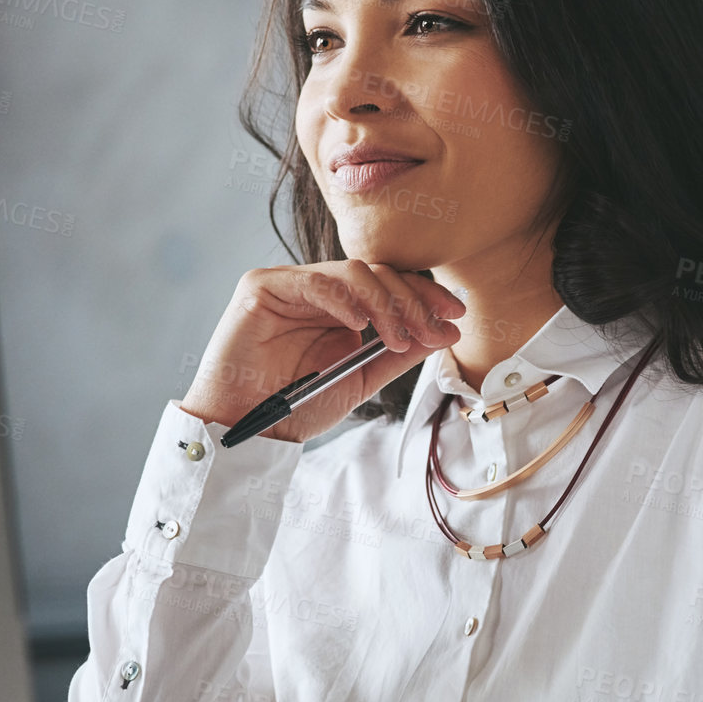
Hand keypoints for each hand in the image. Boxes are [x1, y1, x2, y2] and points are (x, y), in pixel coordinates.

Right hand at [179, 261, 464, 443]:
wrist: (246, 428)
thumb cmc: (296, 406)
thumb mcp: (361, 379)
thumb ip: (399, 355)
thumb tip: (446, 333)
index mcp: (341, 307)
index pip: (390, 285)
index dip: (425, 296)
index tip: (456, 317)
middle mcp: (318, 290)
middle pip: (378, 274)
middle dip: (414, 300)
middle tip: (436, 329)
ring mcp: (291, 283)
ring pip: (353, 273)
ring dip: (386, 303)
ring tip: (400, 339)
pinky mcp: (262, 286)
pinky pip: (313, 281)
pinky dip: (343, 298)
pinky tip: (361, 325)